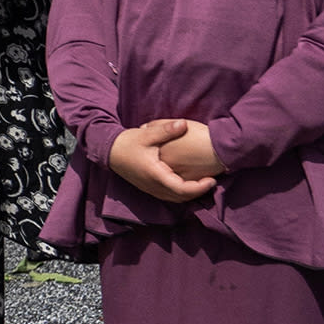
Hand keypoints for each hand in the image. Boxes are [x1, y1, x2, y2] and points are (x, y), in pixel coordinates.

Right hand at [105, 117, 220, 205]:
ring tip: (204, 183)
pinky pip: (170, 196)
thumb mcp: (147, 134)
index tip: (212, 180)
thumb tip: (184, 124)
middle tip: (213, 181)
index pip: (181, 189)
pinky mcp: (150, 188)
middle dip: (198, 192)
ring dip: (190, 194)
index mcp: (155, 175)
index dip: (199, 188)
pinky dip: (182, 193)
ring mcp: (151, 189)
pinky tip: (189, 183)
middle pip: (181, 198)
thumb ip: (166, 130)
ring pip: (175, 199)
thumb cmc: (129, 142)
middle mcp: (154, 186)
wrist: (110, 152)